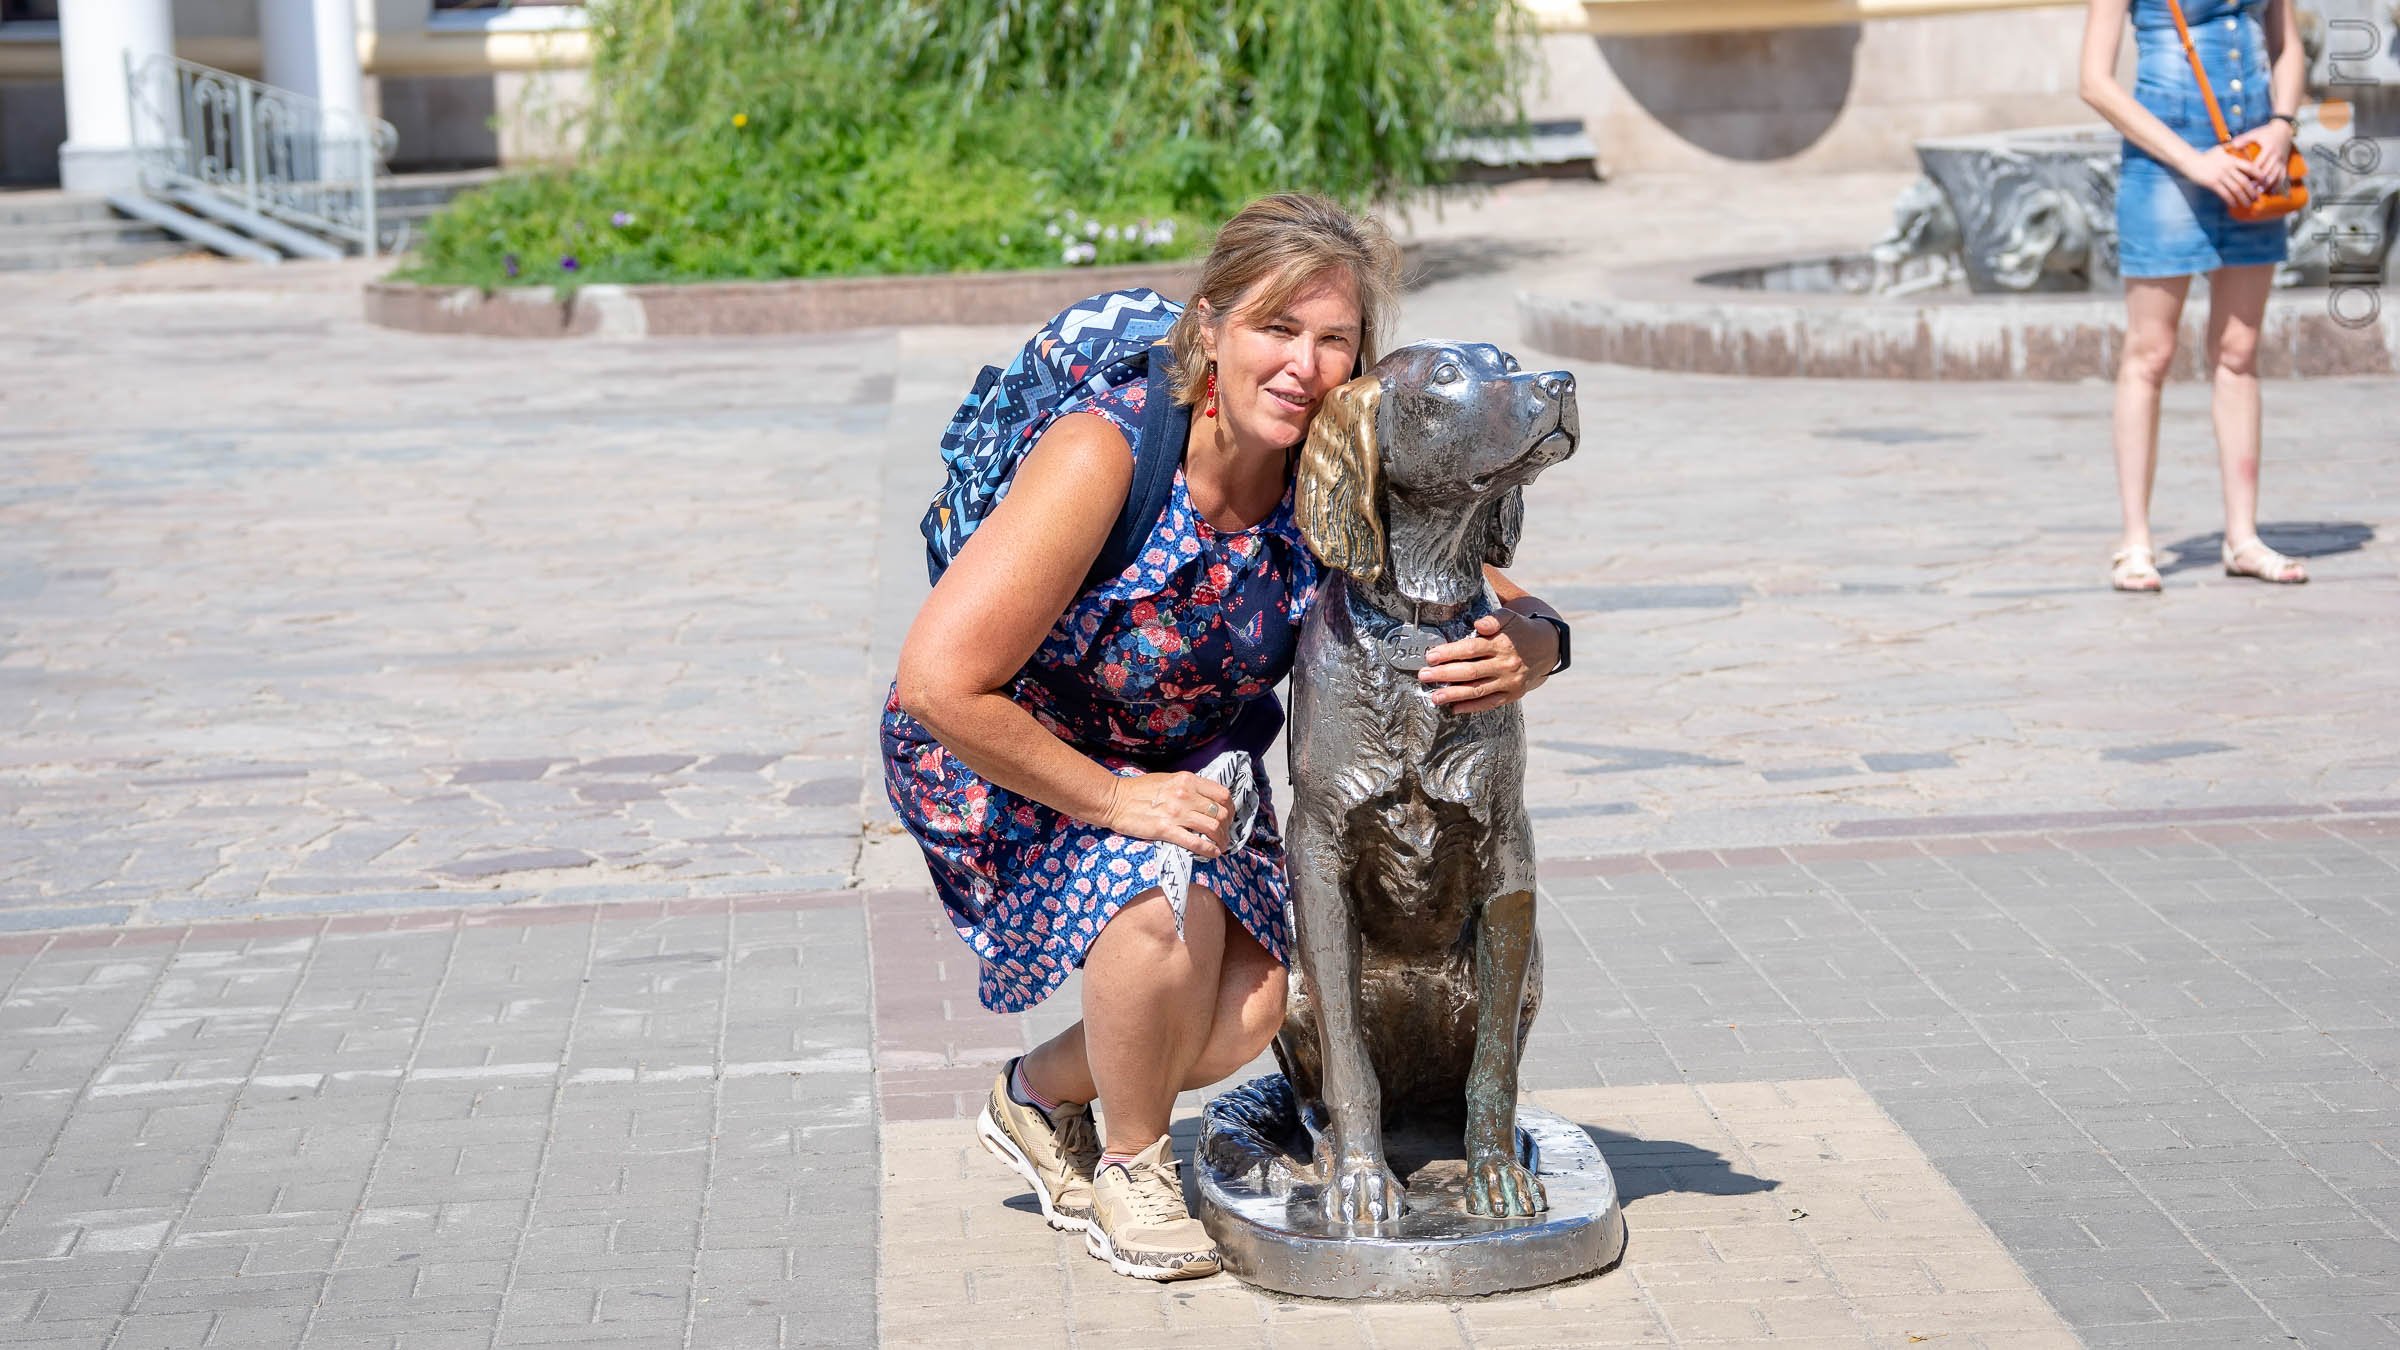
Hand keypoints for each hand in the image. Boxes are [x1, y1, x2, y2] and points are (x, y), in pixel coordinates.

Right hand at [1103, 771, 1233, 857]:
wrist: (1114, 800)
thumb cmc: (1139, 790)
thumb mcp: (1168, 779)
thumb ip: (1189, 787)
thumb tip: (1207, 799)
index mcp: (1187, 780)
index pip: (1222, 794)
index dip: (1230, 809)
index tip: (1228, 817)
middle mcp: (1185, 795)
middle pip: (1221, 813)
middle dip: (1226, 827)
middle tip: (1224, 835)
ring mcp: (1176, 813)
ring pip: (1213, 828)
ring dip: (1220, 840)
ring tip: (1219, 846)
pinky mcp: (1166, 830)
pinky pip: (1195, 842)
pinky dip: (1209, 850)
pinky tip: (1212, 854)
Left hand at [1417, 611, 1556, 714]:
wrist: (1547, 648)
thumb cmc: (1520, 630)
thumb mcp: (1510, 618)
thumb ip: (1494, 619)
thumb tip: (1479, 625)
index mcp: (1501, 644)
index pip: (1471, 650)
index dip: (1449, 653)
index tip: (1430, 656)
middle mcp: (1505, 665)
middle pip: (1470, 672)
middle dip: (1444, 674)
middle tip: (1423, 675)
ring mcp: (1509, 682)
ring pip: (1478, 690)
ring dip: (1454, 694)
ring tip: (1435, 697)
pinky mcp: (1513, 694)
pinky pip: (1490, 703)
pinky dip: (1472, 707)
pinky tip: (1455, 708)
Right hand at [2182, 144, 2263, 208]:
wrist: (2190, 161)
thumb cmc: (2205, 156)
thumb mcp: (2220, 150)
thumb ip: (2231, 151)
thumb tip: (2240, 148)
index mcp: (2232, 160)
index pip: (2250, 167)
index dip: (2259, 175)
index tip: (2265, 181)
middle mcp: (2228, 168)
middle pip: (2244, 181)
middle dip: (2252, 191)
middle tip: (2257, 197)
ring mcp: (2220, 176)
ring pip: (2236, 189)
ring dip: (2243, 198)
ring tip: (2248, 203)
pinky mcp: (2212, 183)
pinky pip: (2224, 193)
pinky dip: (2230, 200)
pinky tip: (2234, 204)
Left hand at [2228, 121, 2294, 189]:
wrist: (2284, 130)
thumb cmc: (2266, 132)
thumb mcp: (2255, 133)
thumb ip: (2244, 139)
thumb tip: (2233, 145)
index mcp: (2269, 149)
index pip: (2259, 163)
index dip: (2251, 172)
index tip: (2243, 179)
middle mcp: (2277, 156)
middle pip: (2267, 171)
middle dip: (2258, 181)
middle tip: (2249, 189)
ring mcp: (2282, 161)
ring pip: (2276, 175)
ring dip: (2268, 184)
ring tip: (2259, 192)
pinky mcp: (2285, 164)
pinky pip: (2283, 176)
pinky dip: (2278, 184)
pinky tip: (2271, 192)